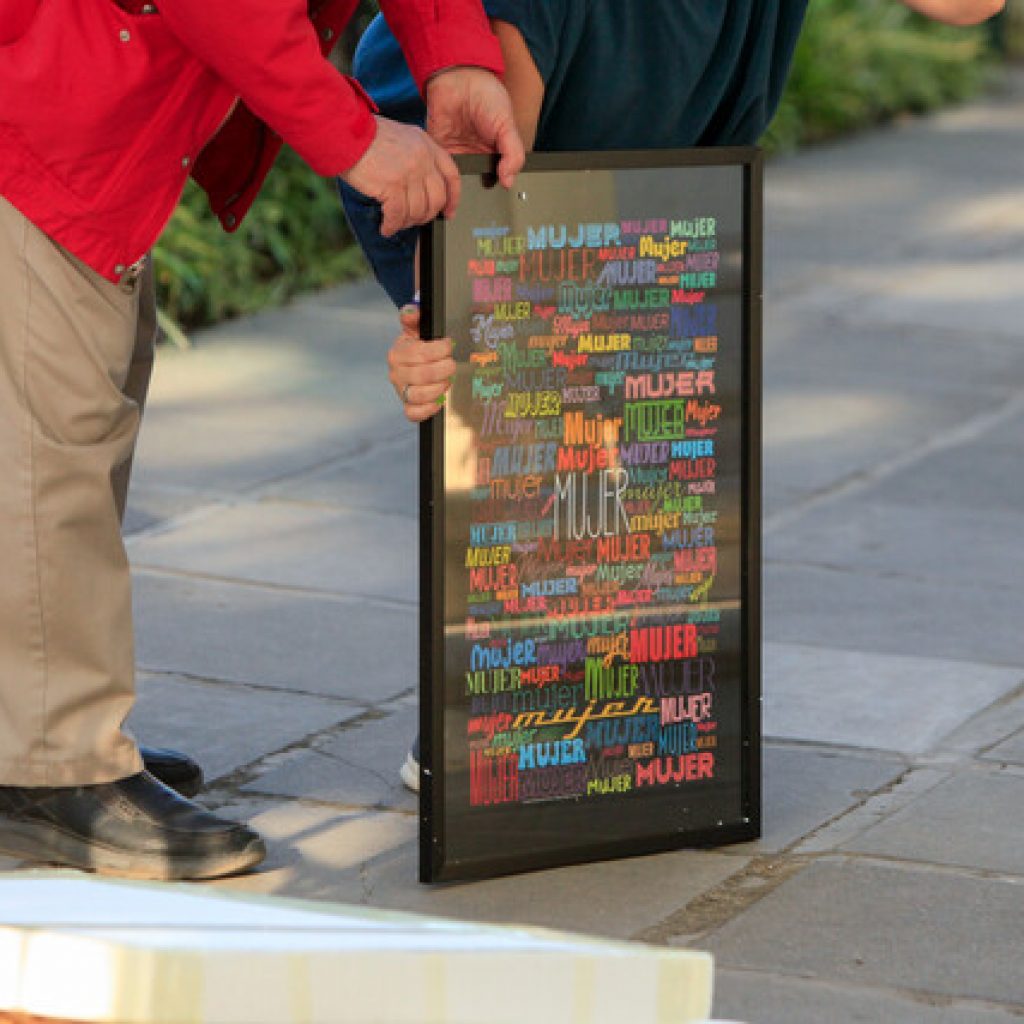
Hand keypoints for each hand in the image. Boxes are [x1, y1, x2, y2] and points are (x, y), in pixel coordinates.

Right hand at [340, 117, 459, 235]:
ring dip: (406, 222)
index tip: (448, 212)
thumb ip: (416, 157)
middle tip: (414, 220)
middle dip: (426, 216)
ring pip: (417, 211)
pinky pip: (398, 216)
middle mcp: (422, 159)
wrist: (344, 131)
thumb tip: (420, 188)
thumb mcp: (401, 137)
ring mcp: (409, 173)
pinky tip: (385, 228)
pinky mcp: (393, 186)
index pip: (451, 175)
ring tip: (394, 223)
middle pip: (437, 199)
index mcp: (427, 144)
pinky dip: (391, 226)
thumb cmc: (365, 136)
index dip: (452, 198)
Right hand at [387, 304, 456, 421]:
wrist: (411, 363)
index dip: (441, 350)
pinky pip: (414, 413)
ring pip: (420, 395)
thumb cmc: (417, 345)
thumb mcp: (416, 328)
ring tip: (447, 380)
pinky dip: (429, 409)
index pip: (421, 353)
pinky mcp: (407, 406)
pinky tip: (440, 400)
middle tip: (451, 365)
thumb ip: (413, 317)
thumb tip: (411, 311)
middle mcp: (396, 374)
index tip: (449, 345)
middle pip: (424, 375)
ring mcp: (401, 392)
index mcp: (398, 353)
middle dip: (444, 369)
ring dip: (440, 388)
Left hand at [425, 67, 525, 199]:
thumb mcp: (508, 126)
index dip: (496, 189)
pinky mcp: (439, 149)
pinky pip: (439, 168)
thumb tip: (509, 181)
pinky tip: (445, 178)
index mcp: (495, 153)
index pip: (496, 178)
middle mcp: (475, 156)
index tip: (495, 200)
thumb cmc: (487, 96)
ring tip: (460, 192)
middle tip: (476, 199)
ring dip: (456, 186)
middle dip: (474, 192)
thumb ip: (513, 155)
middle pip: (475, 183)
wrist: (459, 77)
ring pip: (456, 180)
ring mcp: (457, 154)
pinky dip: (440, 174)